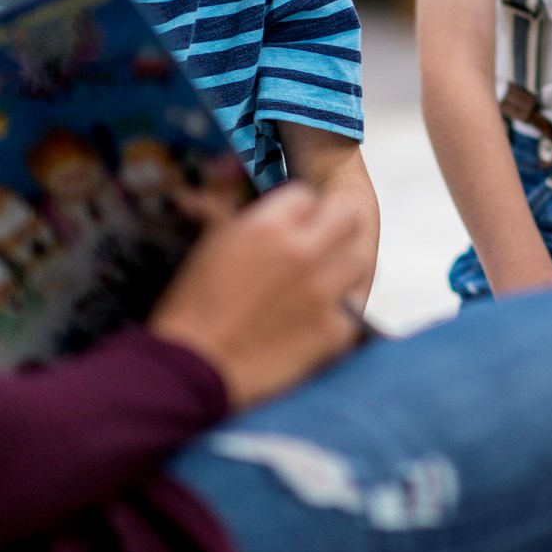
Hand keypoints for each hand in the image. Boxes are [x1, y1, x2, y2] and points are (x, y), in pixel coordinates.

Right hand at [150, 183, 368, 410]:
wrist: (189, 370)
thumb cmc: (190, 308)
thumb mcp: (208, 245)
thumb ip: (234, 213)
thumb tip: (233, 182)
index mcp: (268, 225)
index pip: (306, 196)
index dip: (299, 211)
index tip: (292, 226)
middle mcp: (303, 251)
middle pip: (347, 216)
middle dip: (334, 226)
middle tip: (321, 243)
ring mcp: (324, 291)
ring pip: (362, 259)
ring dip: (345, 266)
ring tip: (327, 279)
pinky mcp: (335, 331)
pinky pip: (355, 306)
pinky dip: (342, 311)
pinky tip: (321, 317)